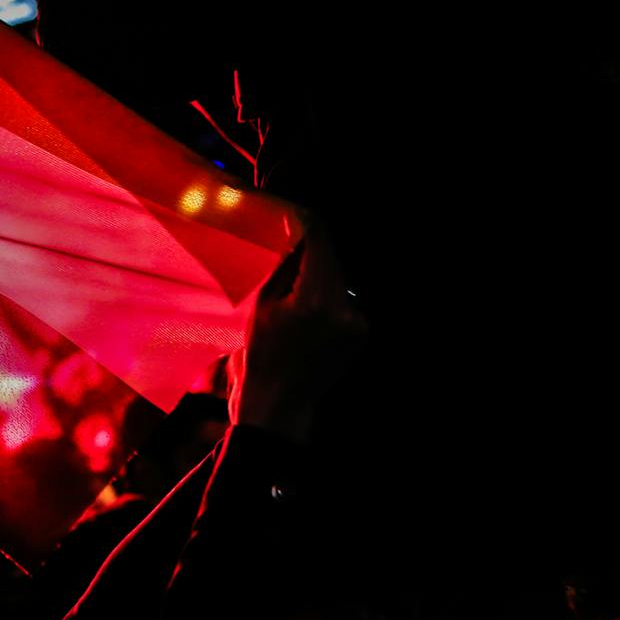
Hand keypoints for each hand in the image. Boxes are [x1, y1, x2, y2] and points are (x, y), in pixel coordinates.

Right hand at [227, 229, 366, 444]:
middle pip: (330, 259)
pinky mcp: (360, 333)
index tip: (291, 213)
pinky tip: (306, 312)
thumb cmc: (259, 358)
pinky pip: (344, 300)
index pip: (318, 242)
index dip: (304, 222)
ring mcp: (356, 323)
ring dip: (317, 274)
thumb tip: (295, 239)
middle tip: (286, 243)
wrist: (279, 405)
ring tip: (291, 288)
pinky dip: (326, 295)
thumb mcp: (262, 306)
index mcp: (314, 300)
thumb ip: (283, 270)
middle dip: (309, 249)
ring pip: (337, 279)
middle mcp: (343, 309)